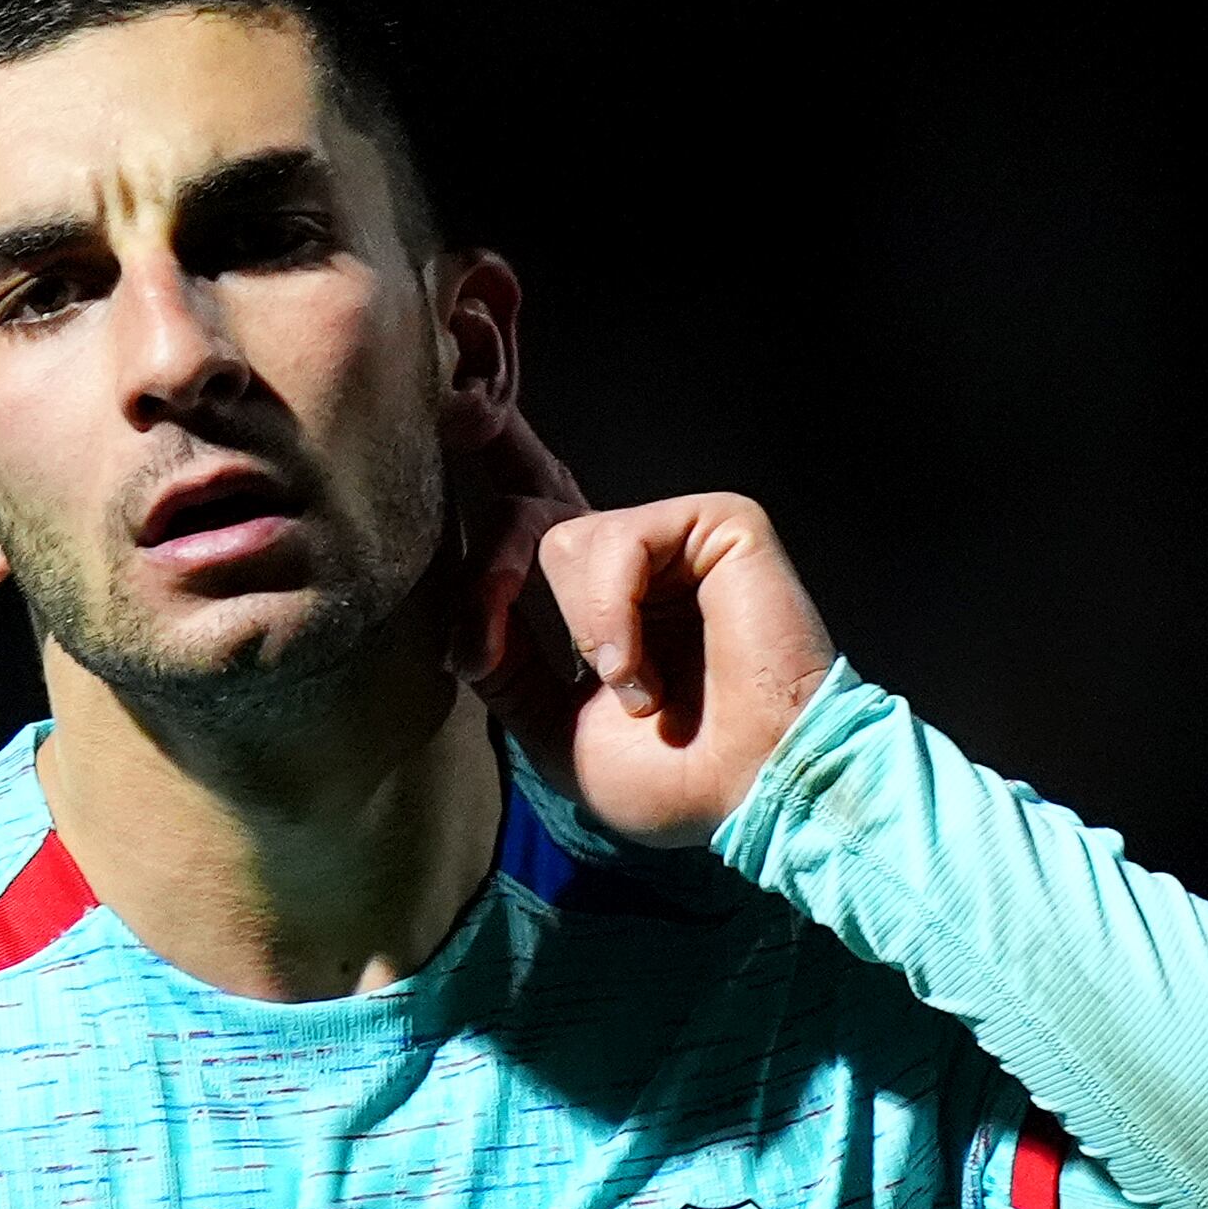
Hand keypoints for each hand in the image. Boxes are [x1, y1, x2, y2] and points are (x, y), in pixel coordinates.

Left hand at [451, 415, 838, 850]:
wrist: (752, 791)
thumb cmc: (674, 778)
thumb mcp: (553, 730)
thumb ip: (504, 666)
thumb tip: (462, 620)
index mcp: (602, 600)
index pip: (531, 517)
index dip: (492, 458)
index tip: (456, 417)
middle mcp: (638, 560)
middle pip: (526, 510)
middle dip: (492, 570)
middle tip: (485, 648)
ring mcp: (677, 539)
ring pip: (561, 536)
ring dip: (583, 631)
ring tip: (635, 691)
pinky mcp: (718, 523)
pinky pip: (616, 539)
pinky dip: (611, 616)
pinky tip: (641, 676)